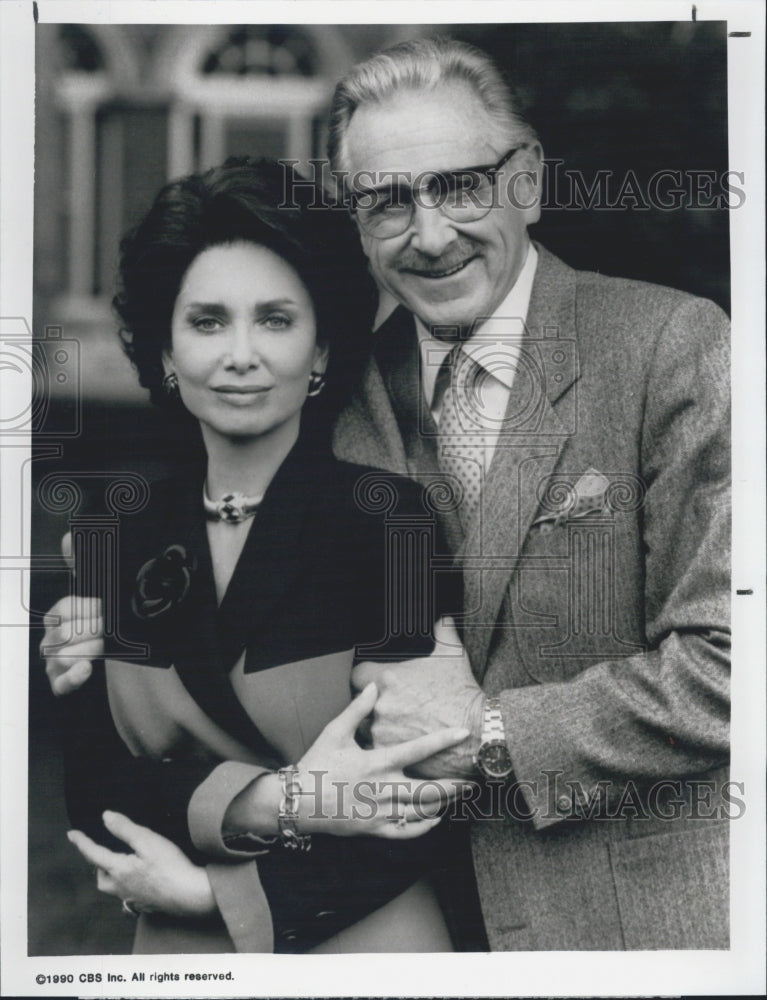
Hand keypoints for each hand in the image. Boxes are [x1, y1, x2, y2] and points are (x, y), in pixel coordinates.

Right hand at [40, 533, 102, 694]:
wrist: (131, 652)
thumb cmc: (114, 620)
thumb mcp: (105, 592)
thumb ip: (87, 566)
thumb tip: (69, 539)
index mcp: (61, 614)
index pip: (63, 609)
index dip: (87, 608)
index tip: (105, 608)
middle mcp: (53, 637)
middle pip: (61, 633)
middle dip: (91, 630)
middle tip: (111, 628)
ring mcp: (55, 660)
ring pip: (61, 657)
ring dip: (88, 650)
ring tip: (106, 645)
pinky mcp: (62, 682)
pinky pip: (60, 684)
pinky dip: (73, 676)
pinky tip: (87, 668)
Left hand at [67, 811, 215, 918]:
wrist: (190, 896)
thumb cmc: (171, 866)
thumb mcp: (148, 841)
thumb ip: (125, 829)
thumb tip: (106, 817)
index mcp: (118, 870)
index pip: (93, 854)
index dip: (81, 842)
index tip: (71, 834)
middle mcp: (120, 887)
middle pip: (100, 875)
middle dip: (96, 862)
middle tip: (99, 850)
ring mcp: (132, 898)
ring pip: (111, 888)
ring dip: (109, 875)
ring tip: (115, 865)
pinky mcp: (144, 904)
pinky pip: (126, 896)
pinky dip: (125, 886)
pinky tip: (136, 881)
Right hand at [295, 682, 473, 839]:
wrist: (298, 801)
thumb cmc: (317, 762)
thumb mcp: (334, 732)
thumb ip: (357, 710)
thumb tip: (373, 686)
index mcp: (376, 762)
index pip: (417, 749)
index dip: (442, 740)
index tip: (463, 733)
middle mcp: (382, 788)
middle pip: (428, 790)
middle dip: (453, 786)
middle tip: (472, 780)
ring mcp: (379, 812)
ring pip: (420, 812)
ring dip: (442, 805)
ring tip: (458, 797)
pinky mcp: (374, 829)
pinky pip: (405, 832)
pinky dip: (424, 828)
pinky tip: (435, 820)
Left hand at [352, 617, 484, 778]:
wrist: (478, 729)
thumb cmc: (462, 691)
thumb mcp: (452, 654)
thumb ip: (443, 632)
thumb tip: (443, 619)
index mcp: (388, 678)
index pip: (358, 676)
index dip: (366, 679)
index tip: (375, 685)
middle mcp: (380, 705)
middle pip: (361, 707)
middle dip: (372, 708)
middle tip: (390, 710)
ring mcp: (383, 733)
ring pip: (366, 733)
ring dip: (377, 732)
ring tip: (394, 732)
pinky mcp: (390, 756)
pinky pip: (378, 753)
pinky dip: (386, 751)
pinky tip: (398, 749)